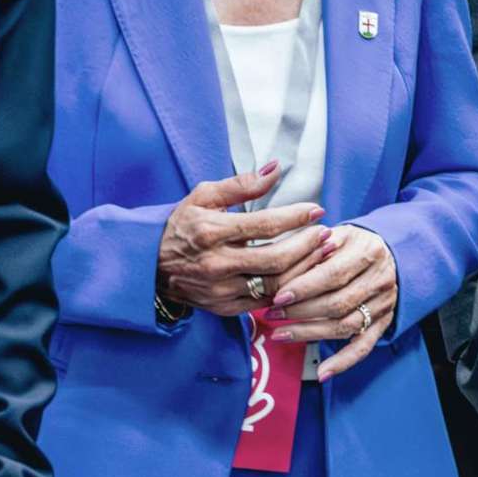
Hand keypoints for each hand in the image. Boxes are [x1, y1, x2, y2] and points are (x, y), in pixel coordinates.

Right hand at [156, 162, 328, 316]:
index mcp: (210, 232)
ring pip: (274, 285)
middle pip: (275, 260)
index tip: (317, 210)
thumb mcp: (203, 195)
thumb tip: (275, 168)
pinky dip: (287, 289)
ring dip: (304, 269)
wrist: (151, 265)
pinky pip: (264, 303)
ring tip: (322, 252)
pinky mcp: (223, 307)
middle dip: (307, 246)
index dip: (295, 217)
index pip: (264, 226)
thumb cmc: (182, 225)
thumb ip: (241, 184)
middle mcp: (215, 264)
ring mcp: (219, 290)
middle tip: (327, 233)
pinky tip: (303, 274)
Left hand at [267, 224, 398, 381]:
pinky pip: (363, 347)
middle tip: (272, 314)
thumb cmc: (354, 244)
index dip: (304, 288)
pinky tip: (323, 373)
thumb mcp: (339, 234)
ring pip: (346, 326)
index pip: (334, 274)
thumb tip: (281, 262)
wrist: (390, 253)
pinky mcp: (383, 323)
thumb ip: (314, 245)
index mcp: (369, 252)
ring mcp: (383, 304)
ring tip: (280, 334)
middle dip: (301, 312)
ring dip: (310, 334)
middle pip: (338, 303)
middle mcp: (380, 279)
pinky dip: (343, 362)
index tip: (279, 296)